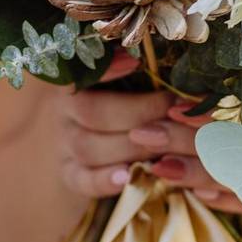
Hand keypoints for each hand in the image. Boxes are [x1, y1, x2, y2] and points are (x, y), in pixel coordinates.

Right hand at [57, 51, 241, 213]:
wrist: (79, 152)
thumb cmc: (114, 107)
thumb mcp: (117, 86)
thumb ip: (139, 78)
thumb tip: (181, 70)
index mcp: (72, 80)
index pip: (78, 70)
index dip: (104, 67)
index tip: (134, 62)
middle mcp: (60, 111)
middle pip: (91, 111)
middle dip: (140, 112)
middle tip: (175, 109)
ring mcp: (62, 146)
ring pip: (89, 147)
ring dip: (132, 146)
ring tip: (166, 143)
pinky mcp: (70, 176)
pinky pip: (82, 180)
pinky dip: (104, 180)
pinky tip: (127, 177)